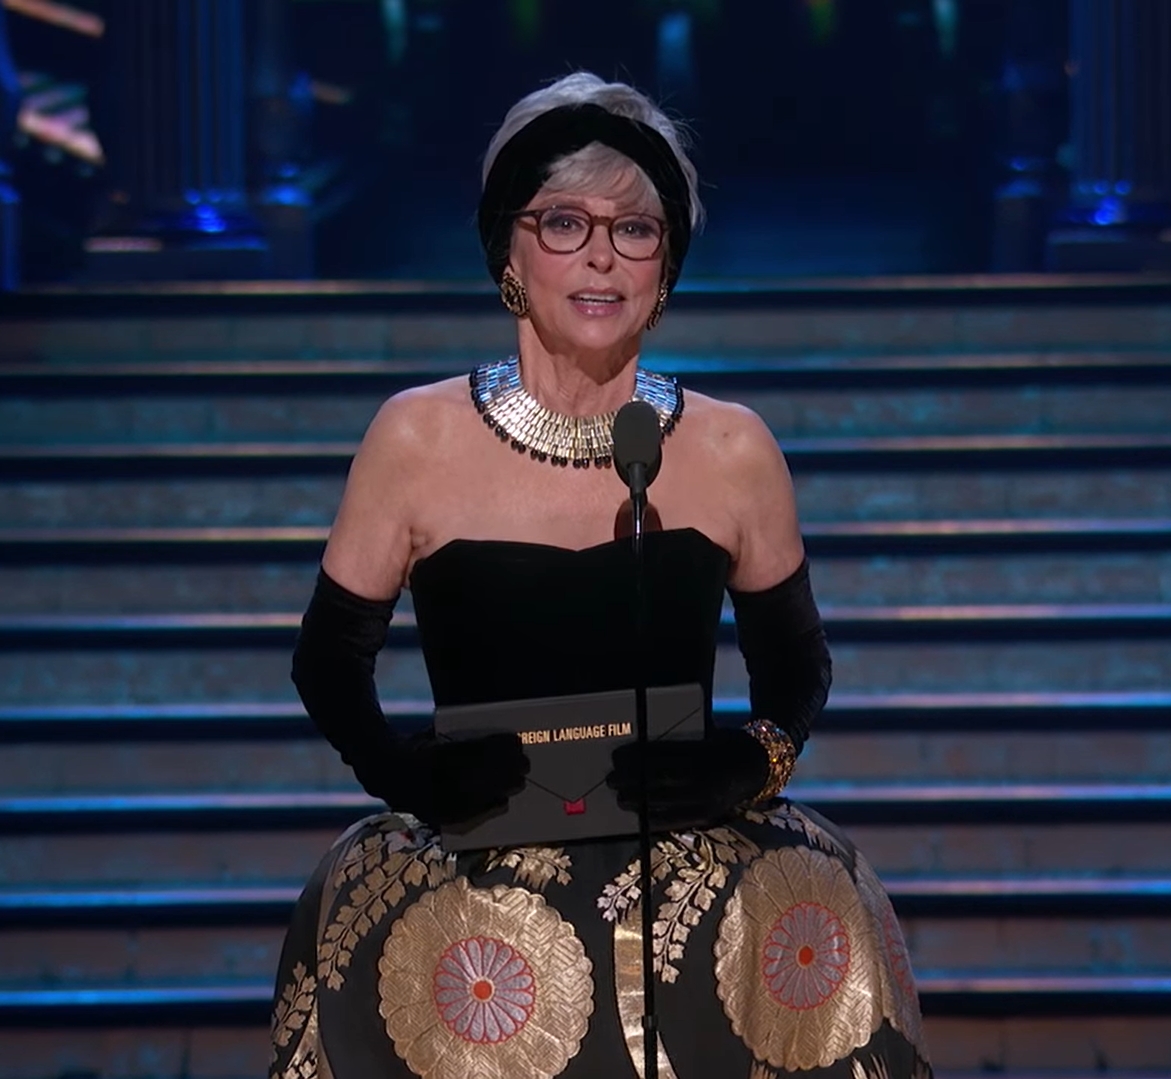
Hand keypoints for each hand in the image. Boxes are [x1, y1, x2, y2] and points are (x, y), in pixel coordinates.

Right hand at [355, 731, 529, 826]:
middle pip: (476, 774)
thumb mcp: (434, 732)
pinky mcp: (432, 817)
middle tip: (525, 763)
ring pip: (473, 796)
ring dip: (500, 788)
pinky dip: (486, 808)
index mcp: (430, 754)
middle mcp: (429, 780)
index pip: (470, 749)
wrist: (383, 771)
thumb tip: (494, 733)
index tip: (514, 740)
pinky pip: (464, 815)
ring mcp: (430, 800)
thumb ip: (458, 735)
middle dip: (504, 769)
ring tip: (519, 782)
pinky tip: (503, 801)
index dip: (496, 746)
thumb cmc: (419, 746)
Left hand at [607, 729, 768, 830]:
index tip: (617, 756)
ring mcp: (706, 799)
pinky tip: (641, 815)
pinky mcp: (707, 816)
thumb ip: (679, 742)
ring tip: (620, 798)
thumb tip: (642, 749)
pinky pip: (676, 820)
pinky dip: (655, 818)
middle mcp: (704, 776)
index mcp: (701, 751)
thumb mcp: (704, 735)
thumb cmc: (724, 744)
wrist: (757, 766)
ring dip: (637, 800)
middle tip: (611, 779)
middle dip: (630, 780)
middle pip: (657, 778)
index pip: (661, 754)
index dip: (635, 756)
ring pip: (663, 801)